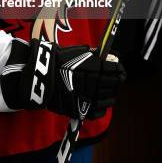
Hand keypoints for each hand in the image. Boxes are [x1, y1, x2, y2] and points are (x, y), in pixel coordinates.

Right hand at [0, 38, 125, 119]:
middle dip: (116, 81)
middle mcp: (96, 84)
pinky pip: (99, 111)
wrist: (41, 76)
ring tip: (104, 90)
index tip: (117, 68)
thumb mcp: (80, 51)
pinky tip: (96, 100)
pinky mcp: (82, 110)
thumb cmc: (60, 59)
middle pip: (116, 86)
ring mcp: (90, 98)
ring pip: (110, 100)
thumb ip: (97, 55)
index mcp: (96, 68)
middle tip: (112, 79)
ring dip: (110, 94)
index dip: (119, 69)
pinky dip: (100, 106)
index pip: (118, 72)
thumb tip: (111, 58)